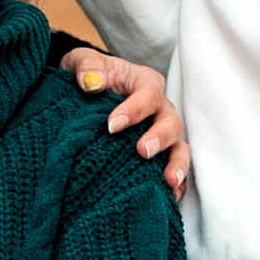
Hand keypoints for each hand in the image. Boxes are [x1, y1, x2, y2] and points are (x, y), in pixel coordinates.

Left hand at [71, 48, 188, 198]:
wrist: (85, 95)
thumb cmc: (87, 76)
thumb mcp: (80, 62)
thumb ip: (86, 67)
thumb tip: (92, 84)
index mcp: (145, 83)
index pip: (148, 94)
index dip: (134, 109)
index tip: (112, 126)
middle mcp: (159, 109)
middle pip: (170, 122)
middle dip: (159, 138)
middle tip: (141, 152)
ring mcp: (162, 134)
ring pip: (179, 148)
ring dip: (176, 164)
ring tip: (167, 181)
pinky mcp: (159, 156)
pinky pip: (173, 170)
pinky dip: (175, 185)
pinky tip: (168, 197)